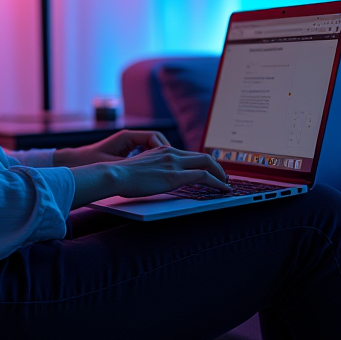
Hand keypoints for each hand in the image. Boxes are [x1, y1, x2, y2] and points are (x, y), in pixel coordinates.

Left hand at [52, 129, 169, 167]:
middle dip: (165, 151)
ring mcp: (128, 145)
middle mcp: (129, 138)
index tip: (168, 158)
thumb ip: (130, 165)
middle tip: (173, 164)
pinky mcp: (126, 154)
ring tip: (165, 169)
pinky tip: (153, 172)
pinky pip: (144, 154)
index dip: (164, 147)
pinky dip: (151, 160)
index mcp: (127, 137)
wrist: (75, 162)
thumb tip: (148, 168)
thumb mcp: (112, 165)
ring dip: (159, 156)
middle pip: (156, 141)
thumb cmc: (90, 161)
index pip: (154, 136)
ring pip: (151, 148)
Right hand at [69, 146, 229, 207]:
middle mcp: (171, 153)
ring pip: (207, 164)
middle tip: (223, 178)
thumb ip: (154, 170)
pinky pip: (203, 176)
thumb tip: (159, 179)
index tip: (210, 171)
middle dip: (217, 167)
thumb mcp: (141, 169)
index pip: (190, 154)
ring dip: (220, 175)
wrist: (114, 175)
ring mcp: (173, 163)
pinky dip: (217, 182)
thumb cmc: (122, 176)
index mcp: (162, 150)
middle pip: (203, 156)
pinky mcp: (174, 176)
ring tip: (226, 185)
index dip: (204, 163)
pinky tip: (222, 189)